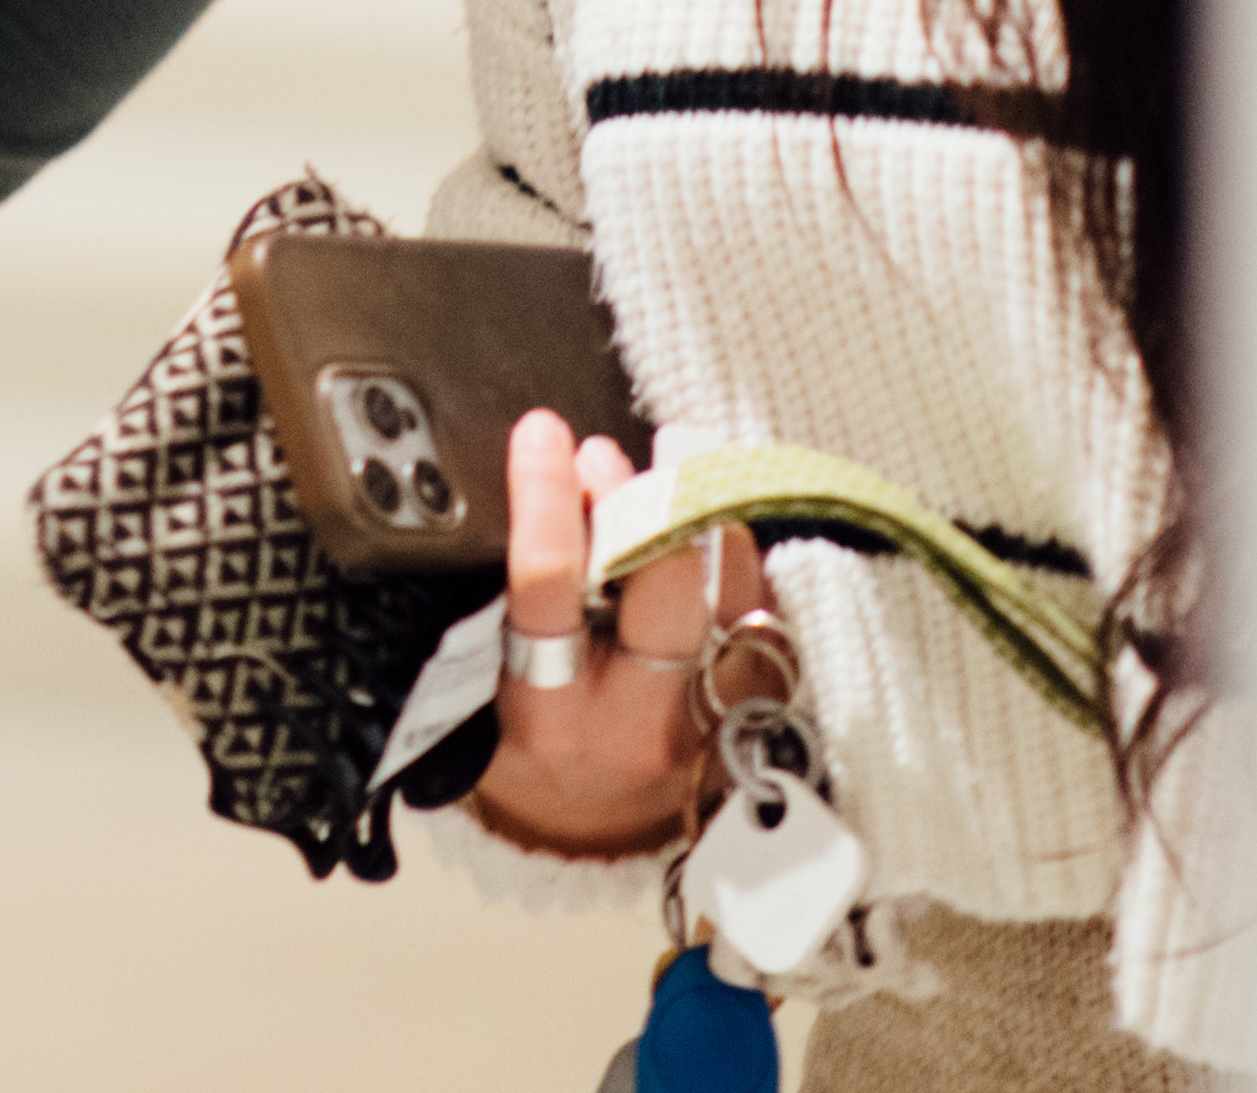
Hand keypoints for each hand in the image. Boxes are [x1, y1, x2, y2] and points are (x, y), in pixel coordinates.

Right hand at [463, 412, 716, 859]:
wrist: (594, 821)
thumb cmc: (536, 734)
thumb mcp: (491, 684)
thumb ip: (519, 598)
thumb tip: (558, 478)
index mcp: (548, 713)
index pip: (551, 586)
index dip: (547, 497)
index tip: (541, 434)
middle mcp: (634, 719)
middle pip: (665, 585)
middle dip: (637, 501)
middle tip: (603, 460)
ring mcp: (706, 717)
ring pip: (729, 590)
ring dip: (697, 514)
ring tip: (665, 470)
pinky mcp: (756, 709)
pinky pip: (765, 607)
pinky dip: (739, 552)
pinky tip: (710, 520)